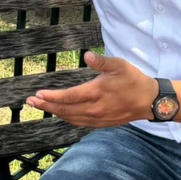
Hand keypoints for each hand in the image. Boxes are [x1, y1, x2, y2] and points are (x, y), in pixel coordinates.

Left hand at [25, 51, 157, 127]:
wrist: (150, 101)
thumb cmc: (134, 80)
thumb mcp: (120, 65)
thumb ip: (102, 61)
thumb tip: (86, 56)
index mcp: (96, 93)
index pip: (68, 97)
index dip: (51, 97)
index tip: (37, 94)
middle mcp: (94, 109)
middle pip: (64, 110)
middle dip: (46, 106)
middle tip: (30, 102)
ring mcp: (97, 118)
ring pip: (70, 118)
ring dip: (54, 112)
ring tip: (41, 106)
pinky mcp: (101, 123)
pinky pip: (79, 122)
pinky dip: (66, 118)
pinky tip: (60, 113)